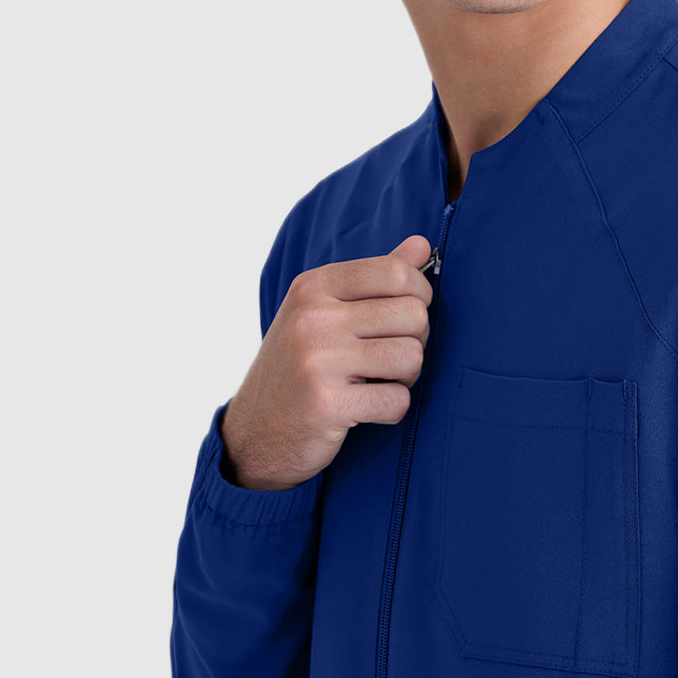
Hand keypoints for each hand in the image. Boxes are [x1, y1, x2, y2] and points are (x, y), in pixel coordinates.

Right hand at [220, 233, 434, 489]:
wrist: (254, 433)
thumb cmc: (299, 367)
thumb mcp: (324, 311)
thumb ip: (376, 277)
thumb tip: (423, 245)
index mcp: (313, 287)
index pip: (397, 272)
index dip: (418, 296)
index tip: (402, 318)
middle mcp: (313, 318)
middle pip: (414, 314)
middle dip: (414, 340)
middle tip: (387, 358)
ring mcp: (317, 361)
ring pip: (412, 357)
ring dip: (405, 377)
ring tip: (376, 382)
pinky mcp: (326, 405)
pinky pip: (397, 401)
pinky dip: (391, 410)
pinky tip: (365, 409)